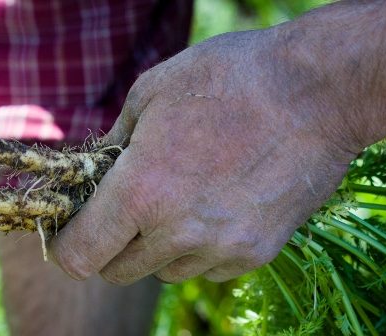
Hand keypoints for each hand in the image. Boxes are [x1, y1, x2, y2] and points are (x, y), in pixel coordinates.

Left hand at [51, 1, 385, 283]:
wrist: (318, 90)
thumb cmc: (229, 78)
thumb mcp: (151, 93)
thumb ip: (112, 143)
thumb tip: (94, 170)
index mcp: (140, 191)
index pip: (80, 256)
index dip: (67, 247)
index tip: (72, 231)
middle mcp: (177, 232)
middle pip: (117, 271)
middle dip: (109, 245)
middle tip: (122, 210)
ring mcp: (220, 248)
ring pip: (163, 271)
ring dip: (156, 247)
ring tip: (177, 200)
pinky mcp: (255, 253)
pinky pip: (207, 268)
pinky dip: (198, 248)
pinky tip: (213, 206)